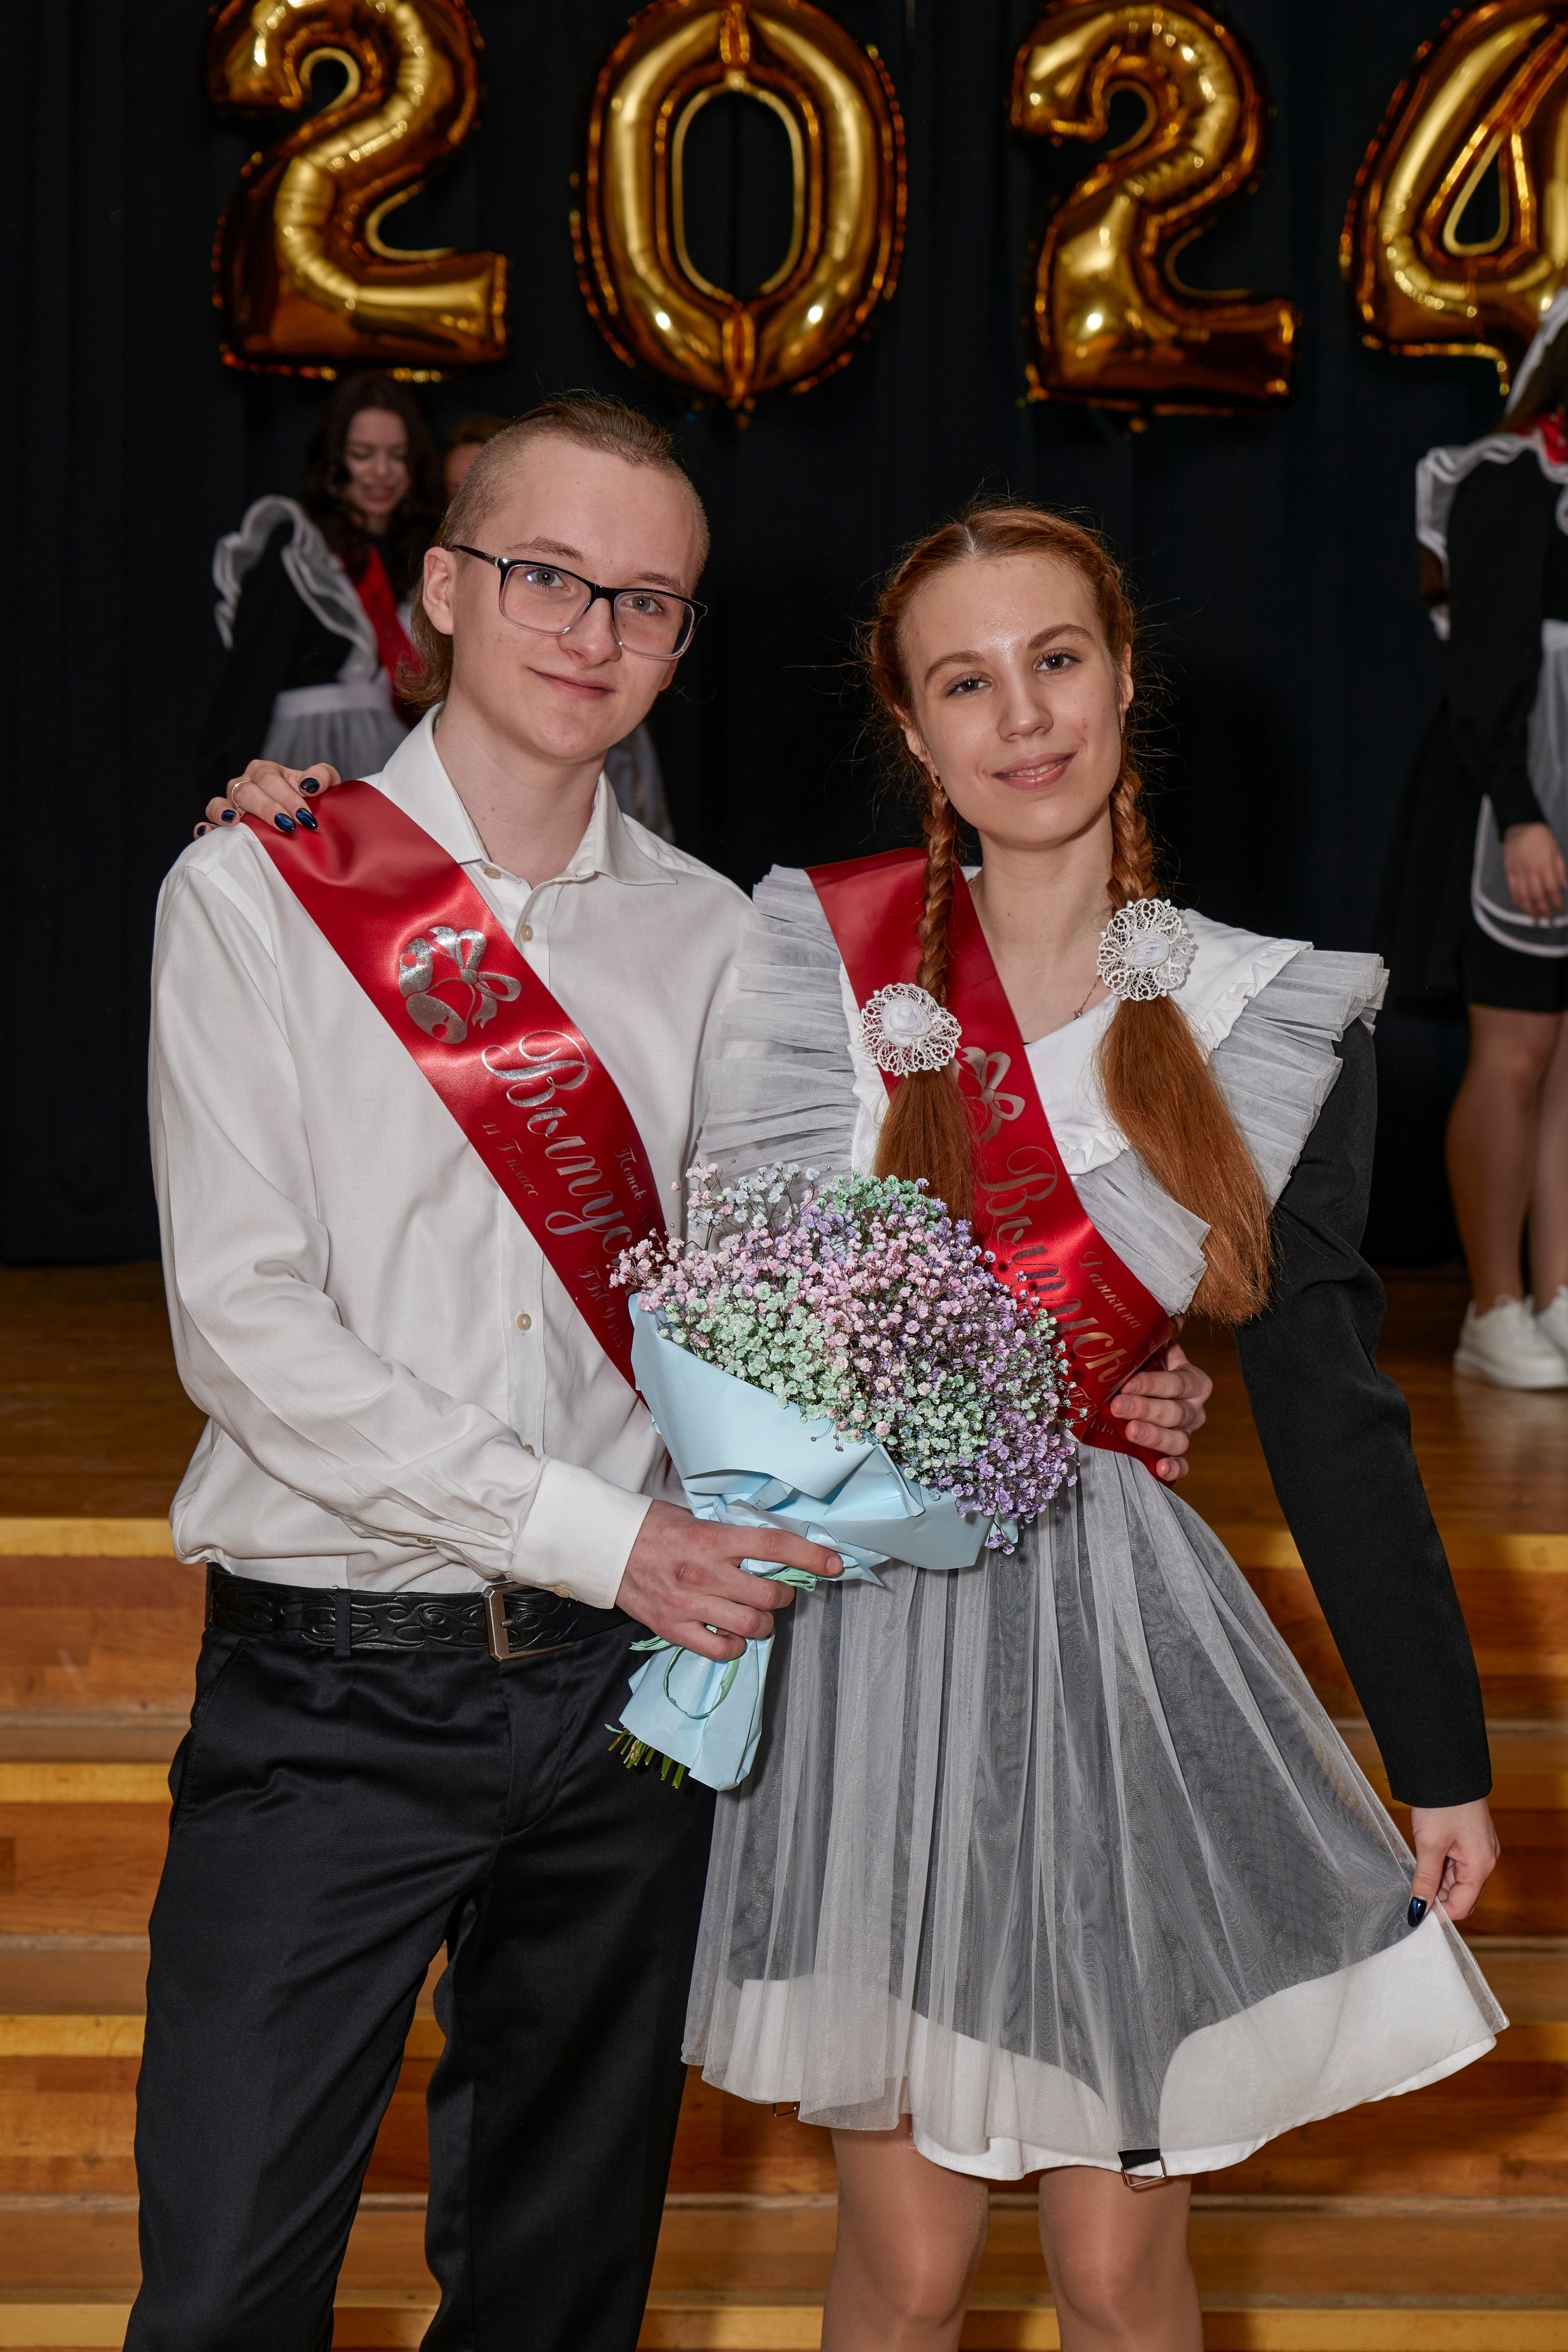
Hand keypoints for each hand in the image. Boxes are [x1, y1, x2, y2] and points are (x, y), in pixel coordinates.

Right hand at [192, 760, 342, 841]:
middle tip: (287, 826)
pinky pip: (207, 822)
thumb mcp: (322, 784)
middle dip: (268, 808)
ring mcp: (230, 803)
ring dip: (227, 812)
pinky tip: (207, 832)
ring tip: (235, 821)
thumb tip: (309, 784)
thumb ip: (321, 776)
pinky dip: (206, 826)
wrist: (303, 821)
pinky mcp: (221, 823)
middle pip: (248, 791)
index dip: (288, 798)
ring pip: (222, 803)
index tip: (305, 817)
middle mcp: (245, 784)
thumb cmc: (311, 801)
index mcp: (266, 772)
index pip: (271, 779)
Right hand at [616, 1499, 842, 1661]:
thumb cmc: (655, 1528)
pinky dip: (735, 1645)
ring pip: (752, 1625)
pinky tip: (731, 1633)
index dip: (810, 1556)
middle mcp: (704, 1572)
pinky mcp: (674, 1629)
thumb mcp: (697, 1519)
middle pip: (769, 1595)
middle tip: (776, 1591)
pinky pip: (721, 1649)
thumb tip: (775, 1551)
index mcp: (712, 1538)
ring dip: (763, 1622)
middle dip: (784, 1595)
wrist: (607, 1547)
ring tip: (754, 1613)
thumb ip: (733, 1537)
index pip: (774, 1546)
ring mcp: (689, 1604)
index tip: (833, 1564)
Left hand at [1108, 1340, 1211, 1482]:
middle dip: (1145, 1408)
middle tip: (1117, 1406)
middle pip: (1174, 1412)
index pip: (1176, 1383)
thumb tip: (1171, 1314)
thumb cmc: (1147, 1370)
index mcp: (1193, 1382)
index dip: (1152, 1384)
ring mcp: (1186, 1434)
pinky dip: (1173, 1469)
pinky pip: (1182, 1467)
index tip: (1126, 1383)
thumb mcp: (1154, 1352)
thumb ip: (1161, 1335)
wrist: (1145, 1394)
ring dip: (1154, 1436)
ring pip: (1178, 1440)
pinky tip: (1159, 1469)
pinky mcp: (1177, 1456)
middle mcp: (1194, 1410)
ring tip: (1130, 1431)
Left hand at [1406, 1797, 1499, 1924]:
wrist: (1447, 1767)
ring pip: (1457, 1878)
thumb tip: (1419, 1908)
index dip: (1440, 1913)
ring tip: (1415, 1870)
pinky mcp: (1470, 1838)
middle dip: (1438, 1896)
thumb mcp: (1429, 1844)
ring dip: (1437, 1880)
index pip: (1462, 1905)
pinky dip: (1441, 1866)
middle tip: (1411, 1892)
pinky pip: (1457, 1862)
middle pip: (1462, 1893)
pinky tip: (1424, 1858)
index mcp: (1481, 1864)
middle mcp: (1485, 1859)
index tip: (1416, 1913)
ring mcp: (1479, 1848)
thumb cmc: (1442, 1804)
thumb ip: (1425, 1879)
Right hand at [1502, 822, 1566, 919]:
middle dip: (1544, 910)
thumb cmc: (1541, 839)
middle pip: (1537, 895)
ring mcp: (1518, 872)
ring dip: (1531, 910)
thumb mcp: (1556, 851)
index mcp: (1544, 863)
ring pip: (1524, 896)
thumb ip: (1560, 869)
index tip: (1560, 909)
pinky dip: (1518, 903)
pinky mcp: (1509, 872)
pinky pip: (1513, 891)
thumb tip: (1563, 887)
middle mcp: (1531, 869)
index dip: (1556, 902)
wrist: (1521, 827)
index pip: (1551, 888)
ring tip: (1536, 918)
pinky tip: (1524, 909)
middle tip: (1549, 919)